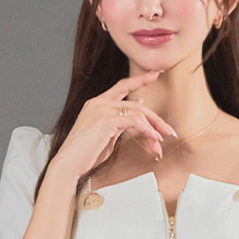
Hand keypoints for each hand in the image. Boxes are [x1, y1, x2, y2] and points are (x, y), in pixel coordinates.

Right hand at [52, 72, 178, 180]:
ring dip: (153, 127)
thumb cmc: (85, 154)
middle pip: (135, 104)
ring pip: (137, 112)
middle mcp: (99, 102)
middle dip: (155, 118)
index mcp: (97, 103)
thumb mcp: (106, 135)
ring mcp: (102, 109)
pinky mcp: (106, 120)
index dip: (140, 80)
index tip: (155, 74)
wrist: (69, 164)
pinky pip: (134, 121)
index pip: (122, 86)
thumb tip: (137, 112)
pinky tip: (152, 139)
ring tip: (161, 141)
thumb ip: (120, 123)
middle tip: (169, 130)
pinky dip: (147, 130)